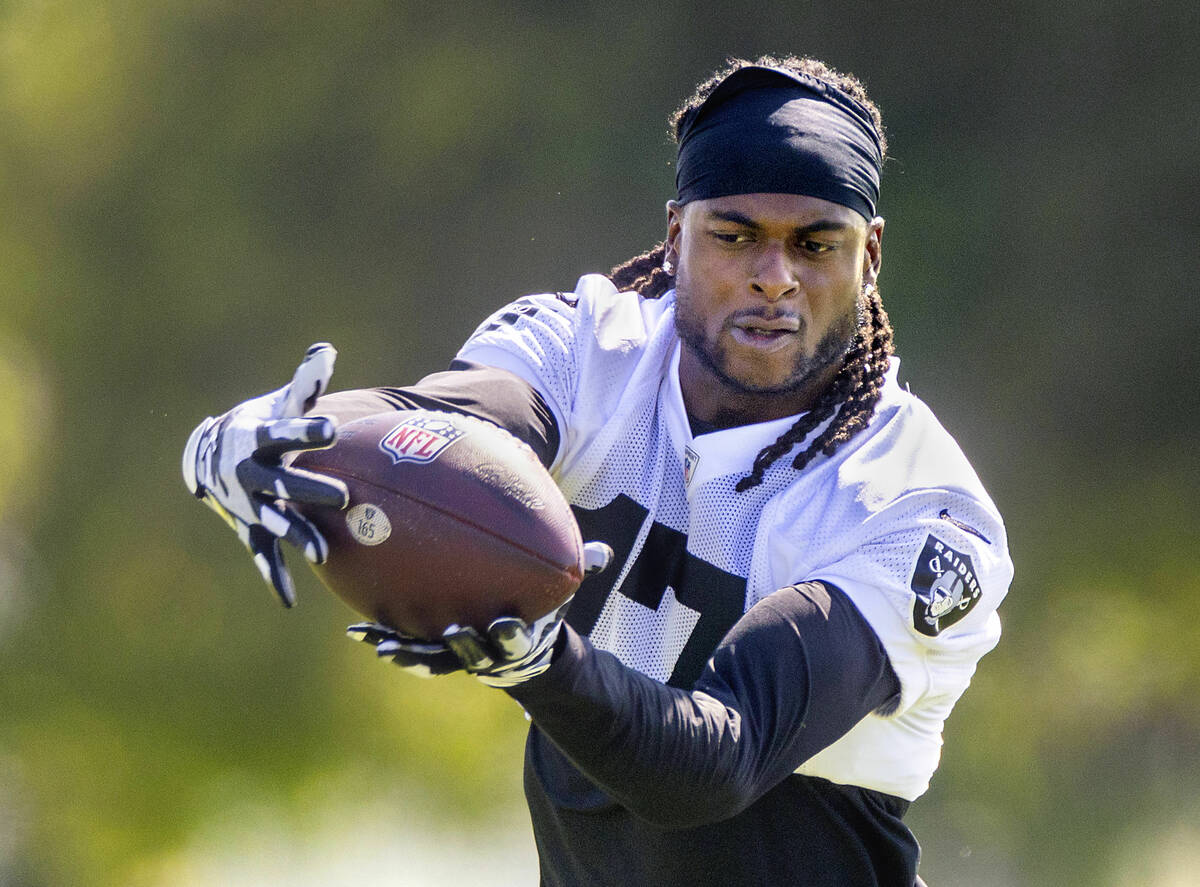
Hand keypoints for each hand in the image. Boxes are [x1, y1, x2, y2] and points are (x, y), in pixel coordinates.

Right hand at [182, 343, 349, 605]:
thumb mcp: (280, 402)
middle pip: (283, 482)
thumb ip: (306, 381)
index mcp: (259, 439)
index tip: (331, 428)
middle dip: (311, 490)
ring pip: (274, 521)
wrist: (210, 454)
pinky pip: (261, 554)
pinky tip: (288, 598)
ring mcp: (248, 504)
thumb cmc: (262, 424)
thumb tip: (326, 350)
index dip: (306, 430)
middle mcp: (251, 474)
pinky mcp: (249, 527)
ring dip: (297, 535)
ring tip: (323, 552)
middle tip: (343, 495)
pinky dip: (274, 576)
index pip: (285, 431)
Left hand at [349, 541, 613, 686]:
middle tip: (446, 634)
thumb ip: (581, 571)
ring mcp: (456, 656)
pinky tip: (357, 631)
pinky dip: (383, 638)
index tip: (505, 623)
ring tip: (379, 645)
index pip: (515, 637)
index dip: (509, 634)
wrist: (522, 655)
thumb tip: (605, 552)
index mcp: (516, 636)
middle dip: (457, 649)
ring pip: (430, 658)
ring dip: (406, 651)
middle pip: (470, 656)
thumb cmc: (540, 612)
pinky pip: (406, 645)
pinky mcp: (432, 651)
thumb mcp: (562, 594)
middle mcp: (485, 651)